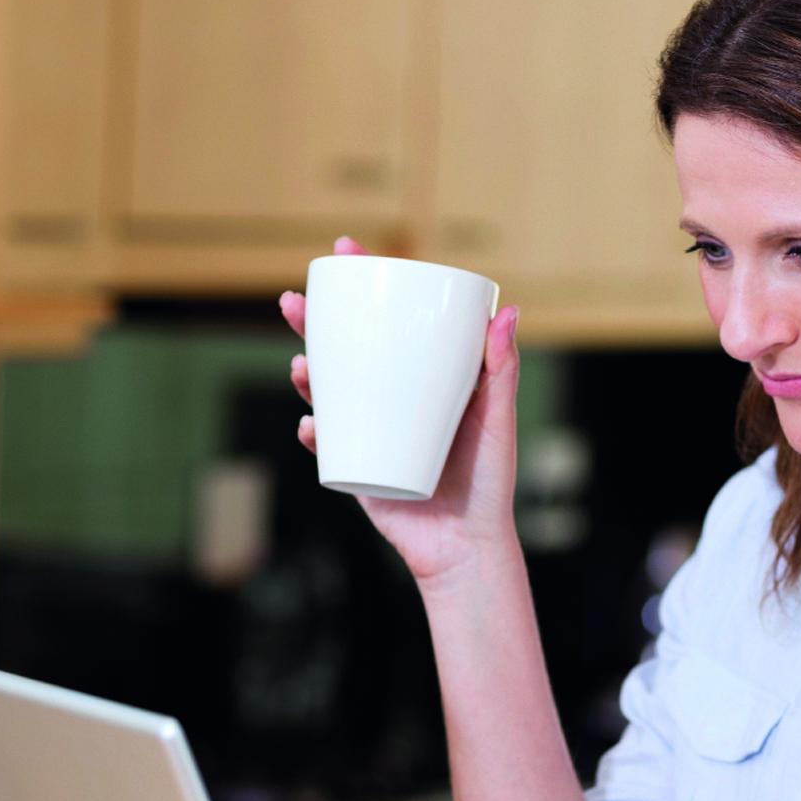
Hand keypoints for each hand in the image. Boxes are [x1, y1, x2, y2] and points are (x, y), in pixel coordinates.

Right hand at [280, 236, 522, 584]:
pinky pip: (328, 445)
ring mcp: (370, 430)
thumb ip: (501, 370)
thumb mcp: (498, 420)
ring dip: (306, 373)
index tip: (345, 251)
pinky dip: (315, 433)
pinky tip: (312, 426)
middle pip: (345, 348)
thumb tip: (508, 311)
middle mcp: (392, 398)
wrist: (466, 549)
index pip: (390, 319)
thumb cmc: (489, 483)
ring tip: (302, 366)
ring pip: (327, 391)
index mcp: (423, 377)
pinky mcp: (357, 468)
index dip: (363, 284)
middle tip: (292, 303)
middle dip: (312, 323)